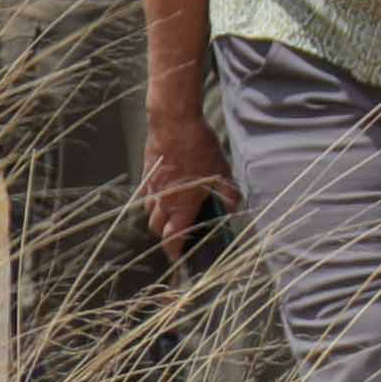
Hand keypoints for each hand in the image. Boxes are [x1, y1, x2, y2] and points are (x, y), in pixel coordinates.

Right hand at [142, 125, 230, 253]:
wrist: (173, 123)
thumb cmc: (199, 149)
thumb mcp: (222, 173)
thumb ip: (228, 194)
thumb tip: (234, 207)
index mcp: (181, 205)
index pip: (172, 238)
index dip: (174, 251)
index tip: (179, 257)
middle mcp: (162, 199)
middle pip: (157, 228)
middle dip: (166, 235)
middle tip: (179, 234)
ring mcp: (151, 186)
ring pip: (149, 211)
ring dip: (159, 216)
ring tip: (173, 213)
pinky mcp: (146, 172)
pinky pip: (146, 193)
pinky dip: (154, 198)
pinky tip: (167, 191)